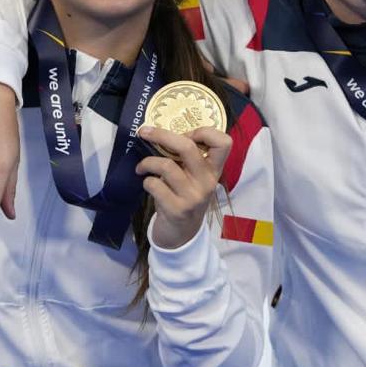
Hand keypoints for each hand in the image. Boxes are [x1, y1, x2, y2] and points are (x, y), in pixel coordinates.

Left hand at [137, 125, 230, 249]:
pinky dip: (146, 181)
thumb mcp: (194, 178)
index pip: (224, 142)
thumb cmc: (185, 197)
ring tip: (141, 167)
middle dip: (161, 134)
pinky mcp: (177, 209)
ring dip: (147, 162)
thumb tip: (161, 133)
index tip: (185, 134)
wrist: (182, 235)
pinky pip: (155, 185)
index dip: (204, 131)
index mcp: (214, 170)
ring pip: (166, 165)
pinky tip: (147, 184)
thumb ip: (187, 159)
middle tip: (145, 132)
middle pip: (187, 147)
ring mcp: (193, 197)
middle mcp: (207, 182)